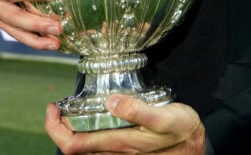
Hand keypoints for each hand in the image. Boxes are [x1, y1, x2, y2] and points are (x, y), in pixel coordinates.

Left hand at [45, 96, 205, 153]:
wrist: (198, 149)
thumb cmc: (182, 132)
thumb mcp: (164, 118)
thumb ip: (137, 110)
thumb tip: (110, 101)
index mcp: (118, 143)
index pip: (72, 144)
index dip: (55, 128)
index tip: (52, 107)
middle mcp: (114, 152)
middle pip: (74, 146)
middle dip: (59, 127)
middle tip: (58, 106)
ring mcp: (119, 153)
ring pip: (85, 147)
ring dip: (72, 130)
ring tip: (71, 109)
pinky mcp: (126, 149)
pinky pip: (97, 144)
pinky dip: (87, 131)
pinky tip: (94, 117)